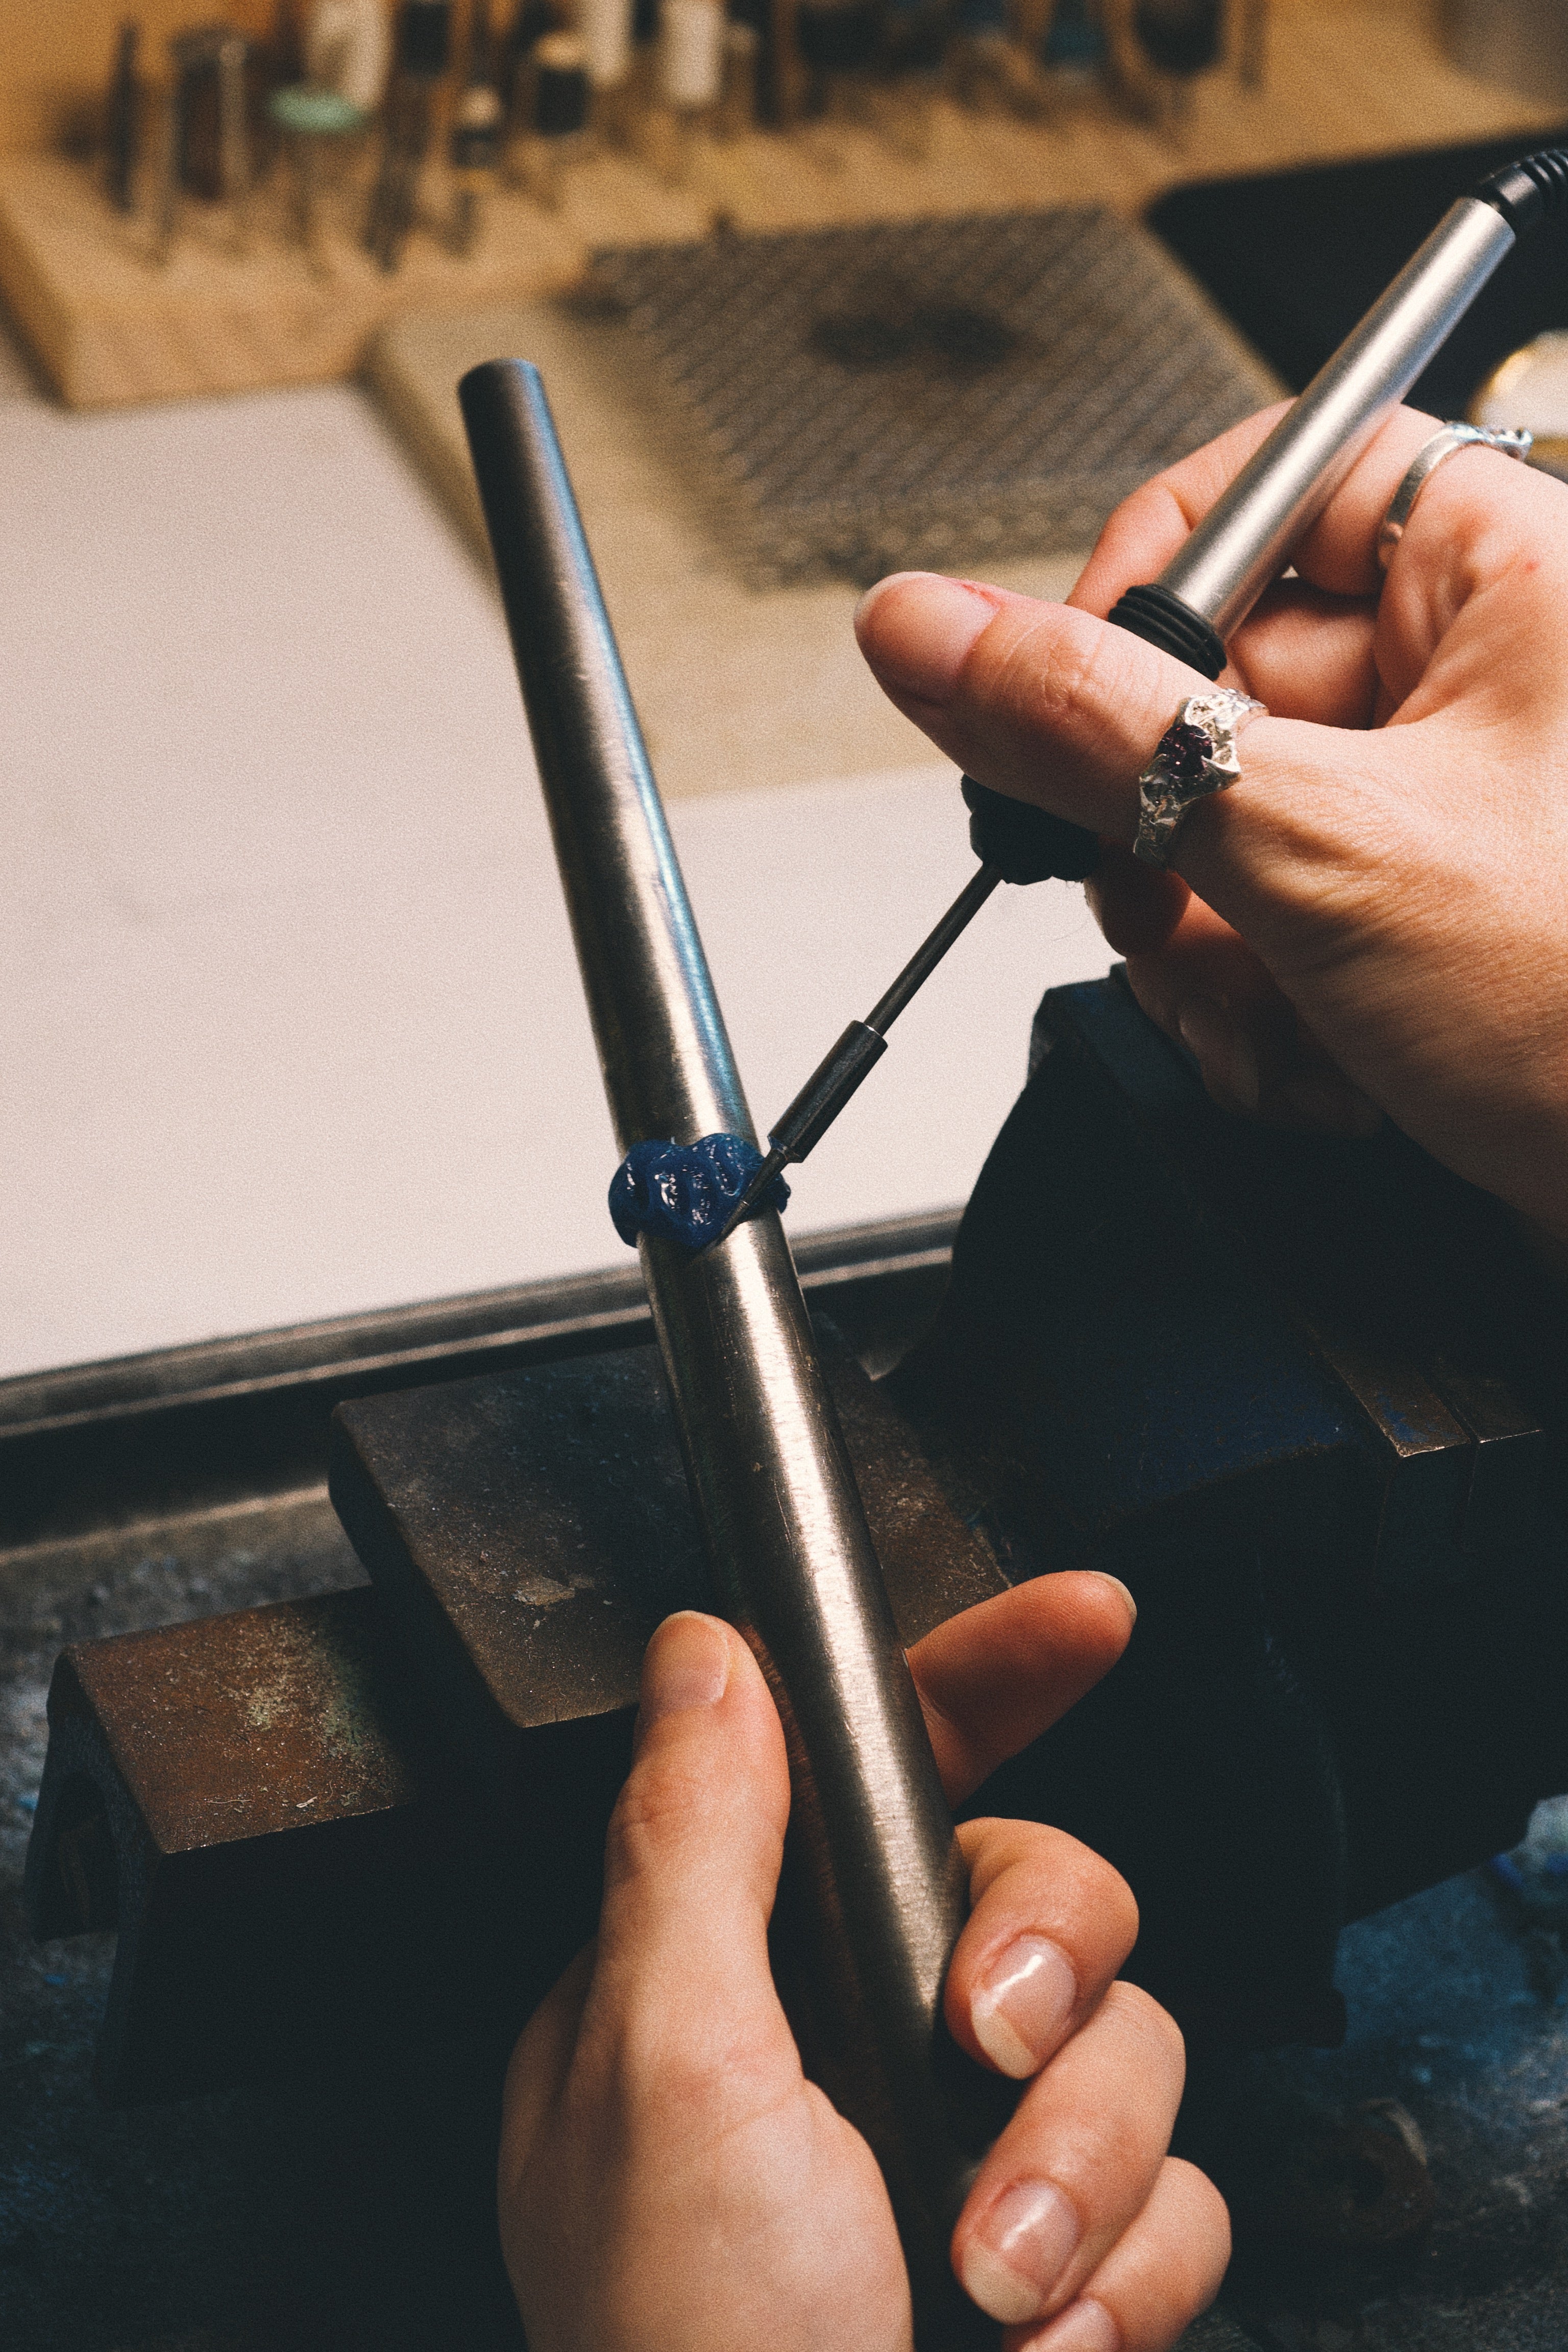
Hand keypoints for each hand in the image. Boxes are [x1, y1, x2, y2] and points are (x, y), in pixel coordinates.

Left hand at [498, 1577, 1227, 2350]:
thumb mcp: (662, 2060)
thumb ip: (692, 1838)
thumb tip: (702, 1652)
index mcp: (741, 1971)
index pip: (877, 1760)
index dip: (991, 1672)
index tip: (1086, 1618)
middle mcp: (859, 2043)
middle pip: (1048, 1887)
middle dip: (1052, 1964)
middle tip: (989, 2048)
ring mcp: (967, 2150)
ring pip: (1132, 2047)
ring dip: (1079, 2170)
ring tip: (988, 2276)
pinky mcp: (1065, 2257)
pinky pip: (1182, 2198)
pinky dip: (1123, 2278)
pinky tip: (1036, 2341)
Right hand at [853, 408, 1567, 1265]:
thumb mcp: (1318, 844)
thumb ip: (1098, 728)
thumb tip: (931, 631)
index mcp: (1501, 574)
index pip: (1266, 486)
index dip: (1140, 587)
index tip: (1062, 700)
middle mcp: (1479, 675)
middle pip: (1218, 688)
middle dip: (1169, 845)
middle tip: (1174, 914)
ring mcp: (1449, 807)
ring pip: (1229, 831)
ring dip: (1214, 958)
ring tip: (1283, 1026)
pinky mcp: (1424, 920)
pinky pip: (1274, 927)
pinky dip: (1268, 1013)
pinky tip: (1327, 1069)